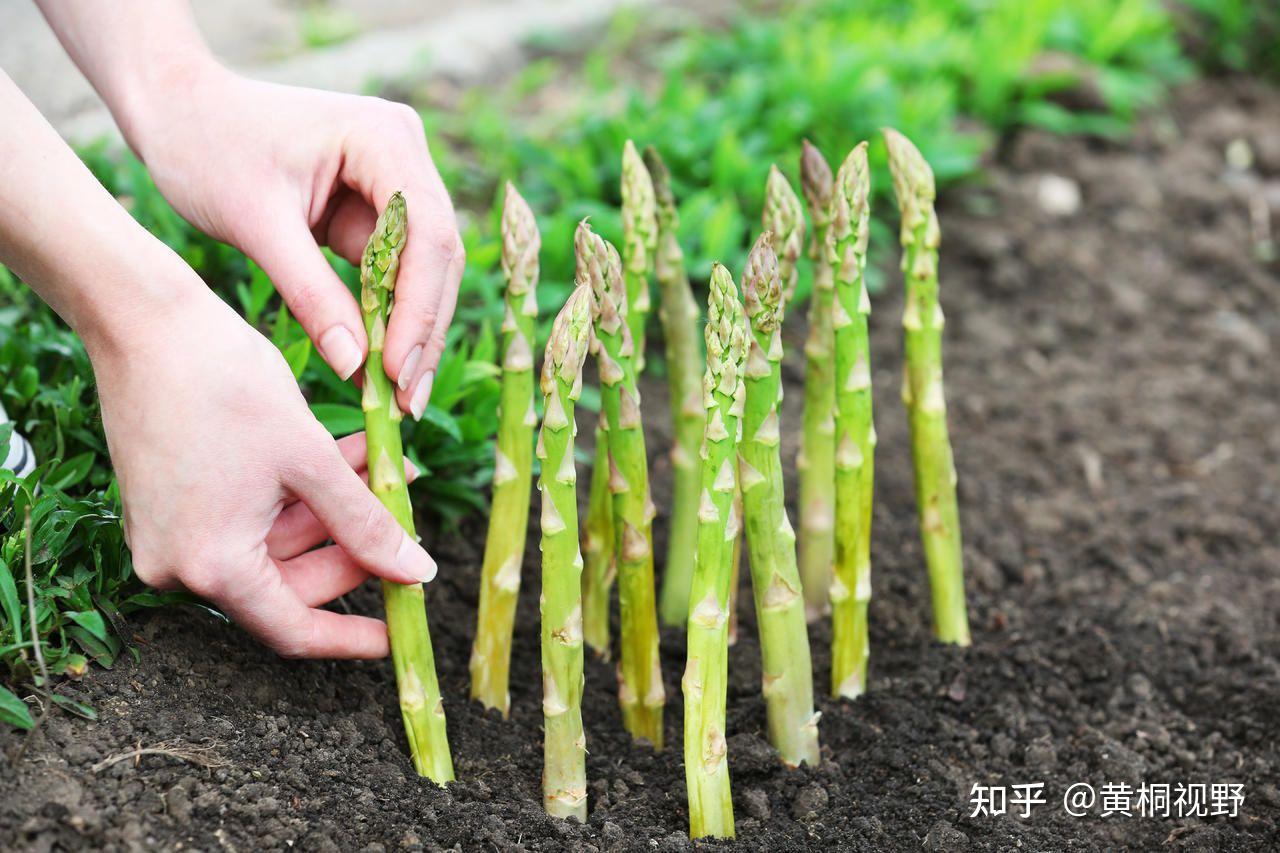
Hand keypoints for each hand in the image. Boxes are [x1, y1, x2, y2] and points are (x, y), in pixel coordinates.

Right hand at [93, 277, 438, 657]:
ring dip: (334, 510)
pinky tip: (345, 455)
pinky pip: (248, 517)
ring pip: (274, 542)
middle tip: (406, 511)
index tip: (399, 635)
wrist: (143, 318)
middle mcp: (179, 564)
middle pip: (288, 583)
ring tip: (386, 465)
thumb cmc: (225, 383)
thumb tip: (418, 574)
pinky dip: (297, 494)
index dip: (351, 638)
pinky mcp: (169, 502)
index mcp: (210, 566)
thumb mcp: (310, 459)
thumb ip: (366, 524)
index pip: (293, 629)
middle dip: (354, 547)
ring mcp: (169, 534)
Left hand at [126, 67, 462, 418]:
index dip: (420, 307)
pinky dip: (386, 315)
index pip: (426, 233)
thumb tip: (356, 367)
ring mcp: (395, 179)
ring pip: (424, 268)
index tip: (397, 370)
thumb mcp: (256, 224)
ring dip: (411, 330)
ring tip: (397, 397)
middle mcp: (404, 153)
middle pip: (438, 254)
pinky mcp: (377, 205)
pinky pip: (394, 269)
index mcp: (383, 137)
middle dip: (423, 329)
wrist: (176, 110)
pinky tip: (378, 367)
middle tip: (407, 400)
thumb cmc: (206, 148)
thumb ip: (311, 294)